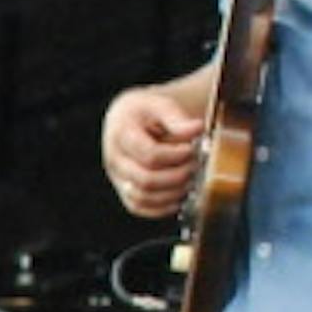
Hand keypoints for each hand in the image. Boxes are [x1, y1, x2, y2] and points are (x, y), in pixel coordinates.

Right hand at [102, 88, 202, 217]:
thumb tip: (197, 129)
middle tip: (195, 165)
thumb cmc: (147, 111)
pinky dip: (162, 207)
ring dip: (172, 193)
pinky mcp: (124, 190)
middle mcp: (115, 158)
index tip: (192, 148)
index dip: (175, 156)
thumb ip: (177, 117)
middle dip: (177, 175)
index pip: (149, 154)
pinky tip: (180, 196)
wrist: (131, 119)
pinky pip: (139, 207)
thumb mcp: (160, 104)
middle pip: (145, 179)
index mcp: (122, 133)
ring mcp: (117, 177)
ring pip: (142, 197)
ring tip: (191, 179)